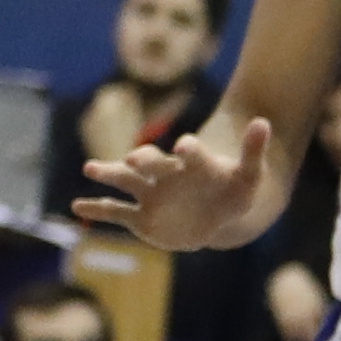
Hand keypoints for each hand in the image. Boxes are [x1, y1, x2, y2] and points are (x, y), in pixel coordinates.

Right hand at [80, 102, 281, 251]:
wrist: (215, 213)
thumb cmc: (232, 191)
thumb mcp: (249, 175)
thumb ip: (253, 151)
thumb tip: (264, 122)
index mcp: (192, 164)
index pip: (190, 153)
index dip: (189, 149)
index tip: (185, 146)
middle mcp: (166, 174)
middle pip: (151, 162)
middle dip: (143, 160)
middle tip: (134, 160)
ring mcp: (150, 195)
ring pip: (126, 181)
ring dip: (109, 174)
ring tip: (90, 168)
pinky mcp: (141, 218)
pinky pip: (116, 212)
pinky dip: (97, 209)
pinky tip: (76, 207)